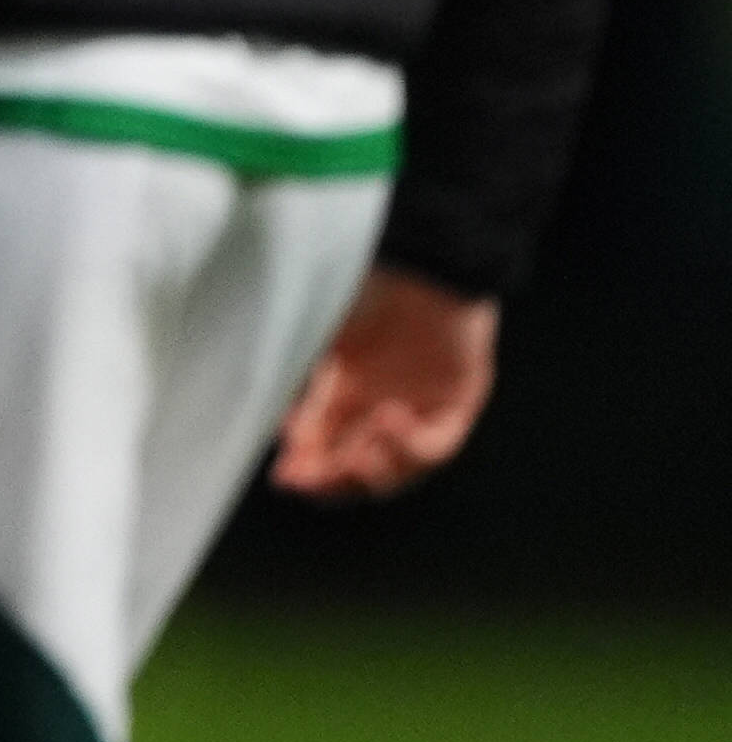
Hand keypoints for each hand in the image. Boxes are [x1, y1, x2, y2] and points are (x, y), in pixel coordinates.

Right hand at [268, 265, 497, 498]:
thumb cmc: (359, 287)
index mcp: (342, 388)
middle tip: (309, 481)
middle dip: (332, 479)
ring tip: (353, 457)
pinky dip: (410, 445)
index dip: (306, 467)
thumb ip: (301, 388)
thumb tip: (283, 437)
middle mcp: (380, 402)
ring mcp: (421, 405)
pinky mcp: (458, 401)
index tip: (284, 478)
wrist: (419, 260)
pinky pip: (437, 444)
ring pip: (397, 466)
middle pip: (357, 466)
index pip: (323, 444)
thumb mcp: (316, 340)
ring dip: (370, 470)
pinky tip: (387, 421)